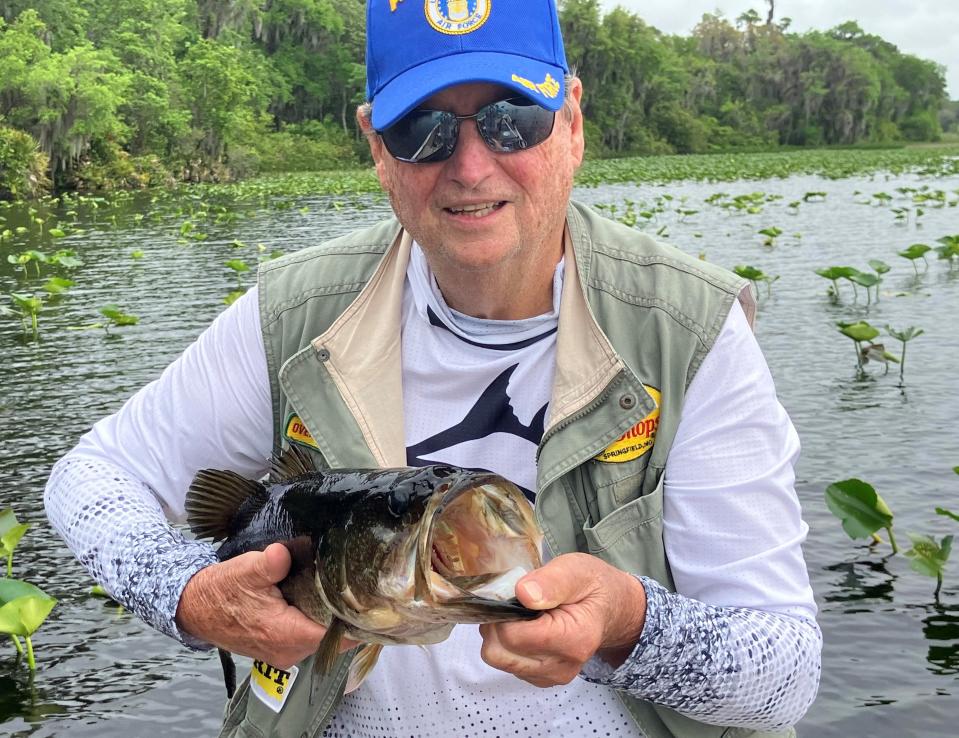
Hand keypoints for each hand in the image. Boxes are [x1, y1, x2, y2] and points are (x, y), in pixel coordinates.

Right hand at [175, 542, 356, 668]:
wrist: (195, 607)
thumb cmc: (222, 590)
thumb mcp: (245, 569)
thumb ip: (269, 563)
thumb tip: (283, 554)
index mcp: (285, 635)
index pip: (338, 636)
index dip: (357, 618)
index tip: (371, 596)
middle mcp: (289, 652)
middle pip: (336, 639)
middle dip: (350, 615)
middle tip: (364, 587)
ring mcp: (285, 654)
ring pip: (324, 639)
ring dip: (335, 619)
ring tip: (348, 591)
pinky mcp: (280, 648)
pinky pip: (311, 638)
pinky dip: (320, 621)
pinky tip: (326, 600)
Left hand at [479, 552, 646, 686]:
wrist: (611, 609)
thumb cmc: (593, 586)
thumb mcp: (577, 570)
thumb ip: (552, 581)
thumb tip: (523, 594)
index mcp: (574, 639)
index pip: (513, 636)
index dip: (502, 612)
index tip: (511, 593)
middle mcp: (563, 666)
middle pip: (500, 653)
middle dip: (496, 624)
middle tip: (511, 602)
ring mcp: (552, 676)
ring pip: (499, 659)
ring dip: (500, 634)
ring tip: (520, 613)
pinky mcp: (542, 678)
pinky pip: (507, 663)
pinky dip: (507, 644)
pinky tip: (525, 626)